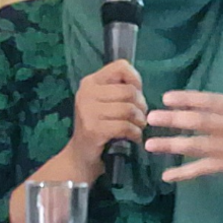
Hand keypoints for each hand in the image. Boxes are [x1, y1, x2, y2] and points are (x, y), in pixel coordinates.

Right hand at [69, 59, 147, 174]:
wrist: (81, 156)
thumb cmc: (99, 126)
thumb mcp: (105, 102)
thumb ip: (119, 90)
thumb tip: (139, 88)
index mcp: (90, 82)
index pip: (120, 67)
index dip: (135, 79)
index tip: (136, 95)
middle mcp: (86, 93)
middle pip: (129, 91)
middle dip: (141, 106)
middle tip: (140, 117)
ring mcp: (87, 111)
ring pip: (129, 109)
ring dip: (140, 121)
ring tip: (137, 127)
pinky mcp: (93, 129)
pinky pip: (125, 126)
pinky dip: (135, 133)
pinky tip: (134, 138)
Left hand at [145, 47, 222, 186]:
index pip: (210, 102)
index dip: (189, 99)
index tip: (166, 97)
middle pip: (200, 124)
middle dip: (174, 121)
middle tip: (150, 117)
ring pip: (196, 147)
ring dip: (172, 146)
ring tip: (150, 144)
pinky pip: (202, 170)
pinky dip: (184, 174)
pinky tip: (166, 176)